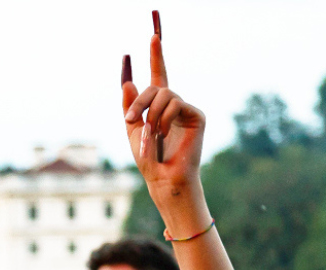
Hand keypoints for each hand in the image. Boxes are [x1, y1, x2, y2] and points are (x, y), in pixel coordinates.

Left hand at [120, 19, 206, 219]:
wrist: (163, 177)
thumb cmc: (148, 158)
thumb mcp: (132, 130)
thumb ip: (130, 106)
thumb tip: (128, 82)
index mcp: (158, 107)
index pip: (158, 75)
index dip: (156, 56)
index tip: (154, 35)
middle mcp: (174, 104)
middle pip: (156, 85)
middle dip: (139, 102)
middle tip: (130, 121)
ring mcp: (186, 108)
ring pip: (164, 94)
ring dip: (150, 114)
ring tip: (150, 134)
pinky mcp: (197, 115)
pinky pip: (175, 104)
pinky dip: (164, 118)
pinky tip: (164, 133)